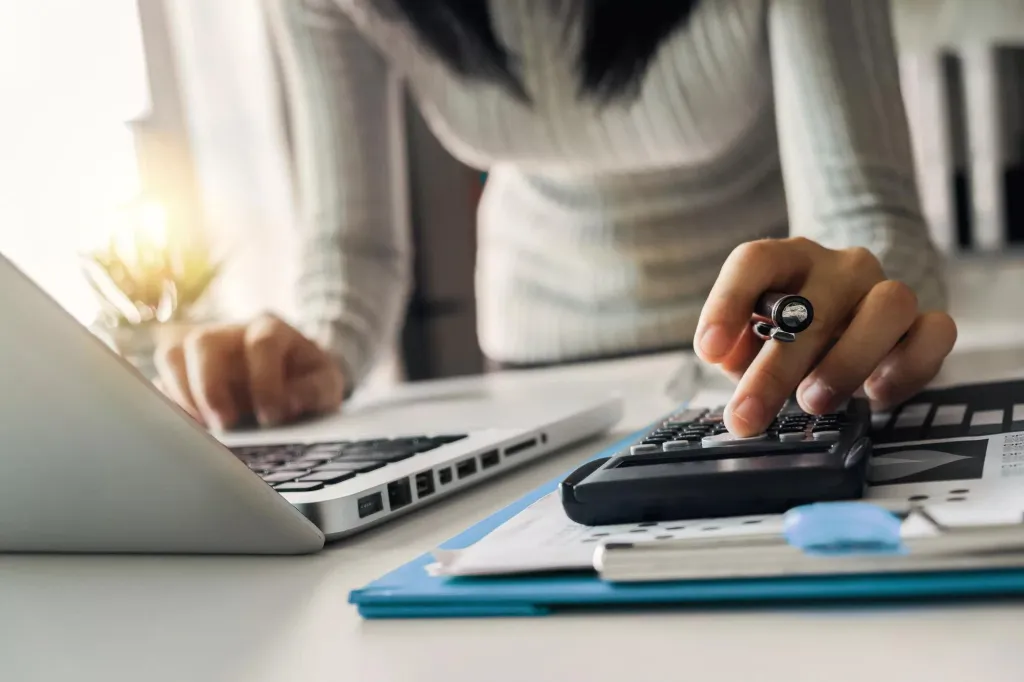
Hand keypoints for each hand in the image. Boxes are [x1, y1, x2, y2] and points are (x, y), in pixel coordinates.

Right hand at [154, 314, 344, 429]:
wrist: (294, 376)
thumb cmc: (308, 381)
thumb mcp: (326, 384)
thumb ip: (315, 391)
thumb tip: (287, 404)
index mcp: (271, 330)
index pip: (261, 343)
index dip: (266, 381)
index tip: (273, 416)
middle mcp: (231, 333)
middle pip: (204, 342)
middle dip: (211, 388)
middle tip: (227, 425)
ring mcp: (202, 350)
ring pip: (172, 355)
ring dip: (183, 396)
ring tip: (204, 429)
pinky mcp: (183, 371)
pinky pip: (160, 381)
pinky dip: (169, 406)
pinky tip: (189, 429)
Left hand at [694, 237, 956, 436]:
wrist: (852, 321)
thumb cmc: (792, 335)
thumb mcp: (753, 342)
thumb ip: (738, 349)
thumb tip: (727, 360)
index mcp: (788, 260)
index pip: (755, 261)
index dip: (727, 303)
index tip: (708, 352)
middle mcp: (840, 267)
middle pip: (812, 305)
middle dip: (774, 370)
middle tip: (748, 416)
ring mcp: (886, 289)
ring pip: (887, 306)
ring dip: (846, 362)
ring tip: (812, 403)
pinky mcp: (924, 322)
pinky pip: (935, 332)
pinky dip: (907, 367)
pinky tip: (875, 396)